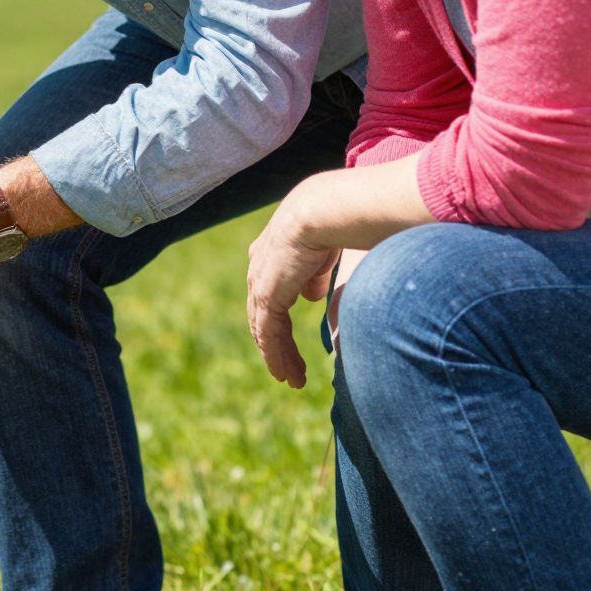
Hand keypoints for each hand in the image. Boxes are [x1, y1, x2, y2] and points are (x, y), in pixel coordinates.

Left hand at [245, 194, 339, 389]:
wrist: (321, 211)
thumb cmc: (331, 222)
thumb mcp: (321, 254)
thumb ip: (313, 277)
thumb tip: (310, 296)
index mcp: (269, 255)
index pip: (270, 295)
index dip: (279, 320)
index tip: (289, 342)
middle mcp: (258, 269)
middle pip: (263, 317)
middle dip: (276, 345)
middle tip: (288, 370)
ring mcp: (259, 284)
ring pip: (265, 331)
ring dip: (279, 357)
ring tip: (291, 380)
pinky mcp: (267, 297)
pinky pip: (270, 335)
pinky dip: (277, 356)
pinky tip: (287, 374)